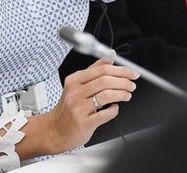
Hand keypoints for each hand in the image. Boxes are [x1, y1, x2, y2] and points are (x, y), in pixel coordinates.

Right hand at [22, 58, 137, 156]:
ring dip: (121, 94)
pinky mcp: (84, 123)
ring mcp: (78, 108)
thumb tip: (110, 56)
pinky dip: (114, 110)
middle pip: (104, 81)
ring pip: (106, 95)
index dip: (120, 70)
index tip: (131, 73)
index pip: (101, 69)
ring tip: (127, 95)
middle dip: (123, 82)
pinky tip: (114, 108)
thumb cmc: (68, 108)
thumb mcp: (76, 85)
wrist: (55, 130)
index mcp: (74, 80)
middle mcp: (75, 93)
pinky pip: (105, 114)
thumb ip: (94, 70)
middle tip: (132, 85)